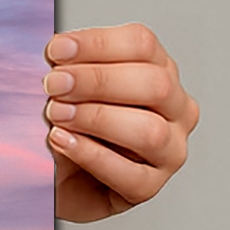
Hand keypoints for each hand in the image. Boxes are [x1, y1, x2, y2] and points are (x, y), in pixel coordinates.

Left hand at [44, 22, 196, 222]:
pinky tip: (63, 142)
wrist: (56, 177)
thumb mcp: (66, 88)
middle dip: (97, 81)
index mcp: (159, 70)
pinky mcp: (151, 186)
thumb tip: (55, 57)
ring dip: (96, 118)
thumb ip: (68, 69)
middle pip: (154, 84)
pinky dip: (91, 155)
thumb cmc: (67, 126)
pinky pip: (130, 174)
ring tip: (57, 115)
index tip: (57, 50)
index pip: (142, 44)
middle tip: (54, 84)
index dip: (98, 44)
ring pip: (150, 131)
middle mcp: (174, 108)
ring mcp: (170, 150)